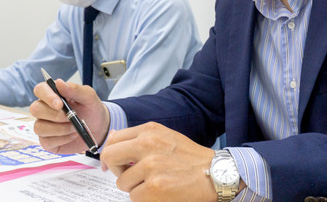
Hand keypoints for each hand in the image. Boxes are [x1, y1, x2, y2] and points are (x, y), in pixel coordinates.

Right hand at [30, 80, 109, 154]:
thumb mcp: (89, 97)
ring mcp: (44, 125)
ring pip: (38, 127)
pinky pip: (46, 141)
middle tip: (70, 117)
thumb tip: (59, 82)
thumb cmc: (91, 110)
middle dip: (54, 115)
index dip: (47, 96)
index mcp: (53, 94)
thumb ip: (75, 89)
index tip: (59, 104)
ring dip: (59, 129)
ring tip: (74, 127)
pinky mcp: (47, 141)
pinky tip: (72, 135)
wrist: (99, 129)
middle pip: (35, 109)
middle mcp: (45, 109)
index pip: (40, 90)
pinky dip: (62, 139)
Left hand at [100, 122, 216, 201]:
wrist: (216, 174)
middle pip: (110, 156)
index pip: (114, 138)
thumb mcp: (165, 137)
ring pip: (122, 182)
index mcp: (150, 131)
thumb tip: (113, 137)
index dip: (111, 154)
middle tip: (128, 175)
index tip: (112, 164)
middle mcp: (147, 144)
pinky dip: (144, 198)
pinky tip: (159, 193)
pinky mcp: (154, 188)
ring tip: (153, 184)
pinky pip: (134, 197)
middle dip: (116, 169)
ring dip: (134, 187)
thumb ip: (140, 138)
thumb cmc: (191, 158)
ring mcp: (150, 166)